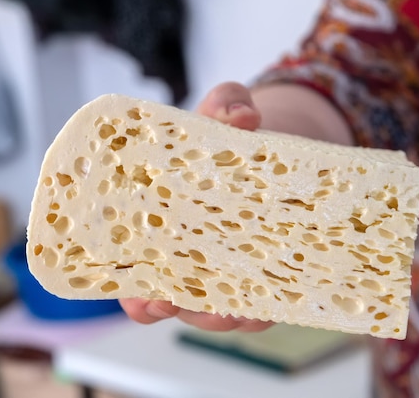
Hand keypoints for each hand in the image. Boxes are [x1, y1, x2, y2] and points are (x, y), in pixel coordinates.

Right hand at [120, 82, 273, 331]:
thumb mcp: (222, 113)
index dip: (139, 295)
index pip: (141, 272)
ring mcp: (230, 266)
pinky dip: (269, 305)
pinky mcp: (266, 270)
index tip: (146, 300)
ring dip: (234, 315)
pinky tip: (279, 301)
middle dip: (193, 311)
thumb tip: (242, 115)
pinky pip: (265, 299)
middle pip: (185, 299)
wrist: (266, 147)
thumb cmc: (226, 138)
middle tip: (209, 311)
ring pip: (226, 306)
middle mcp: (193, 254)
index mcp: (164, 225)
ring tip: (246, 312)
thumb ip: (226, 104)